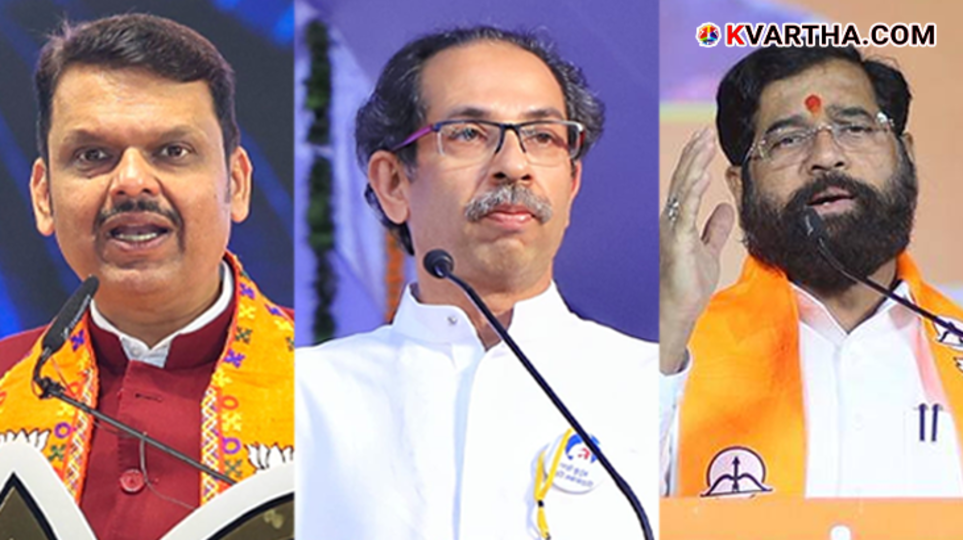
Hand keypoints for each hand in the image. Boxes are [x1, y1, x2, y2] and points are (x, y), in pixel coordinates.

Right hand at [659, 128, 734, 373]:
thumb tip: (726, 207)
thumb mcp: (709, 251)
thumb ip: (715, 229)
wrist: (675, 312)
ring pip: (683, 190)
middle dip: (694, 155)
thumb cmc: (687, 286)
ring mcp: (672, 230)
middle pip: (683, 180)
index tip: (704, 140)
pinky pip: (686, 212)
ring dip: (694, 165)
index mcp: (679, 221)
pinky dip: (694, 192)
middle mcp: (671, 221)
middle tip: (704, 131)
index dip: (695, 161)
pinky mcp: (677, 242)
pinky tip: (702, 175)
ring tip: (704, 143)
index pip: (687, 184)